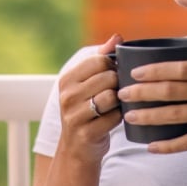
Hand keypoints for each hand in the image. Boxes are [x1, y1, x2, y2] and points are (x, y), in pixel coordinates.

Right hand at [56, 34, 122, 160]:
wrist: (77, 149)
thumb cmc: (87, 110)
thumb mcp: (88, 83)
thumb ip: (102, 58)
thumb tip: (117, 36)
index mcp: (67, 79)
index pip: (99, 60)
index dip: (114, 66)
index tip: (115, 75)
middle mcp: (67, 95)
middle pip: (108, 77)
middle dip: (118, 85)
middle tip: (117, 93)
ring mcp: (74, 115)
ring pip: (111, 97)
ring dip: (120, 102)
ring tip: (116, 106)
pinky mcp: (86, 133)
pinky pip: (115, 117)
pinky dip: (119, 118)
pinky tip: (114, 120)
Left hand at [117, 59, 186, 155]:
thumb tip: (175, 69)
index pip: (180, 67)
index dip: (155, 69)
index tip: (134, 72)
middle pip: (172, 89)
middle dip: (142, 92)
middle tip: (121, 94)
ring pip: (175, 114)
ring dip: (149, 116)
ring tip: (130, 116)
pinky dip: (168, 144)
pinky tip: (152, 146)